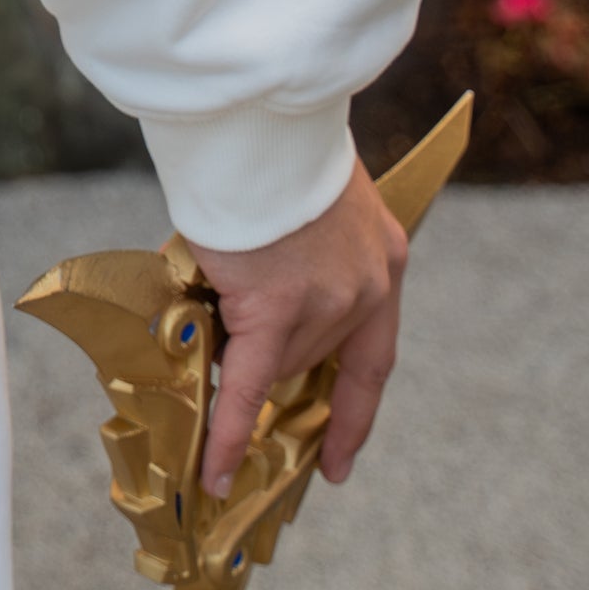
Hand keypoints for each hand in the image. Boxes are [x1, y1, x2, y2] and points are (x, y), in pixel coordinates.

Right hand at [189, 156, 407, 498]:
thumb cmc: (274, 143)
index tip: (341, 456)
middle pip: (314, 359)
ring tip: (204, 377)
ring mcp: (324, 305)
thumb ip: (309, 248)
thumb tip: (262, 290)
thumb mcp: (318, 200)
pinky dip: (230, 432)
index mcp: (385, 259)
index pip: (374, 358)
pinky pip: (247, 386)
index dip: (354, 412)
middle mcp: (367, 290)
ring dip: (243, 372)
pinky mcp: (275, 310)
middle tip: (237, 385)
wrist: (257, 120)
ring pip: (276, 364)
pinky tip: (212, 469)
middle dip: (274, 369)